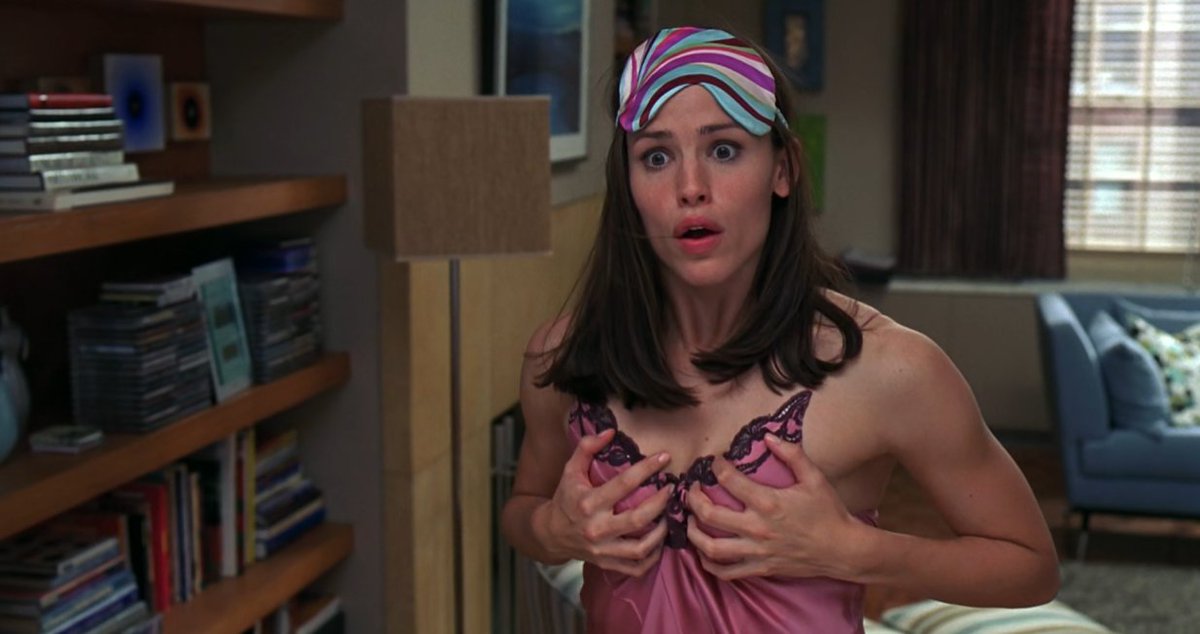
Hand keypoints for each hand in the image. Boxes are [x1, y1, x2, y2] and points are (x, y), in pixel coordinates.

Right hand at [536, 428, 674, 576]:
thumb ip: (587, 447)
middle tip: (671, 489)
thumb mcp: (570, 470)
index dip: (647, 468)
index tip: (665, 457)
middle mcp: (596, 528)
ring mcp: (603, 549)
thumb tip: (610, 431)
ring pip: (641, 547)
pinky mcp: (607, 564)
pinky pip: (636, 567)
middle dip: (660, 502)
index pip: (624, 483)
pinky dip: (652, 557)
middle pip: (638, 518)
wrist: (550, 534)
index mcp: (588, 502)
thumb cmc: (565, 498)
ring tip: (670, 516)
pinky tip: (660, 541)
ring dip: (661, 532)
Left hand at [685, 435, 857, 579]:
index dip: (716, 467)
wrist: (842, 550)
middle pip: (710, 514)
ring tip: (689, 520)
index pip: (729, 480)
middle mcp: (757, 528)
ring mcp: (756, 552)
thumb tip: (767, 436)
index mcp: (768, 503)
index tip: (714, 461)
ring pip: (711, 547)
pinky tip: (703, 553)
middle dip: (694, 498)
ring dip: (693, 533)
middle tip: (693, 489)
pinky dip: (709, 564)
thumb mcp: (815, 478)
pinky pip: (726, 572)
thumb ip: (792, 454)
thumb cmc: (829, 512)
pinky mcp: (760, 569)